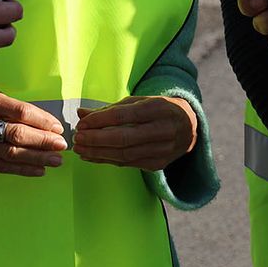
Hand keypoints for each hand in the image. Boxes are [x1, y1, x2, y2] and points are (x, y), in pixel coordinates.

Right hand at [0, 86, 66, 176]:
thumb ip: (8, 106)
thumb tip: (42, 121)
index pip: (18, 111)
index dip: (41, 120)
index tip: (57, 127)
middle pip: (15, 134)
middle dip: (42, 141)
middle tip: (62, 145)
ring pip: (9, 153)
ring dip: (36, 158)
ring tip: (55, 160)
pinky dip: (21, 169)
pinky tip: (38, 170)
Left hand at [73, 95, 197, 171]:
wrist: (189, 127)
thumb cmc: (158, 110)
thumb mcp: (138, 102)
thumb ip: (110, 109)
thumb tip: (80, 113)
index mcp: (159, 108)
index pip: (125, 116)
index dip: (101, 121)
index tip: (82, 123)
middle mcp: (163, 130)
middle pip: (124, 138)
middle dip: (97, 140)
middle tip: (77, 139)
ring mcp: (163, 150)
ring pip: (125, 155)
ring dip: (98, 153)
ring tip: (80, 149)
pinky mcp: (158, 164)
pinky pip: (128, 164)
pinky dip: (107, 160)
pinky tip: (92, 156)